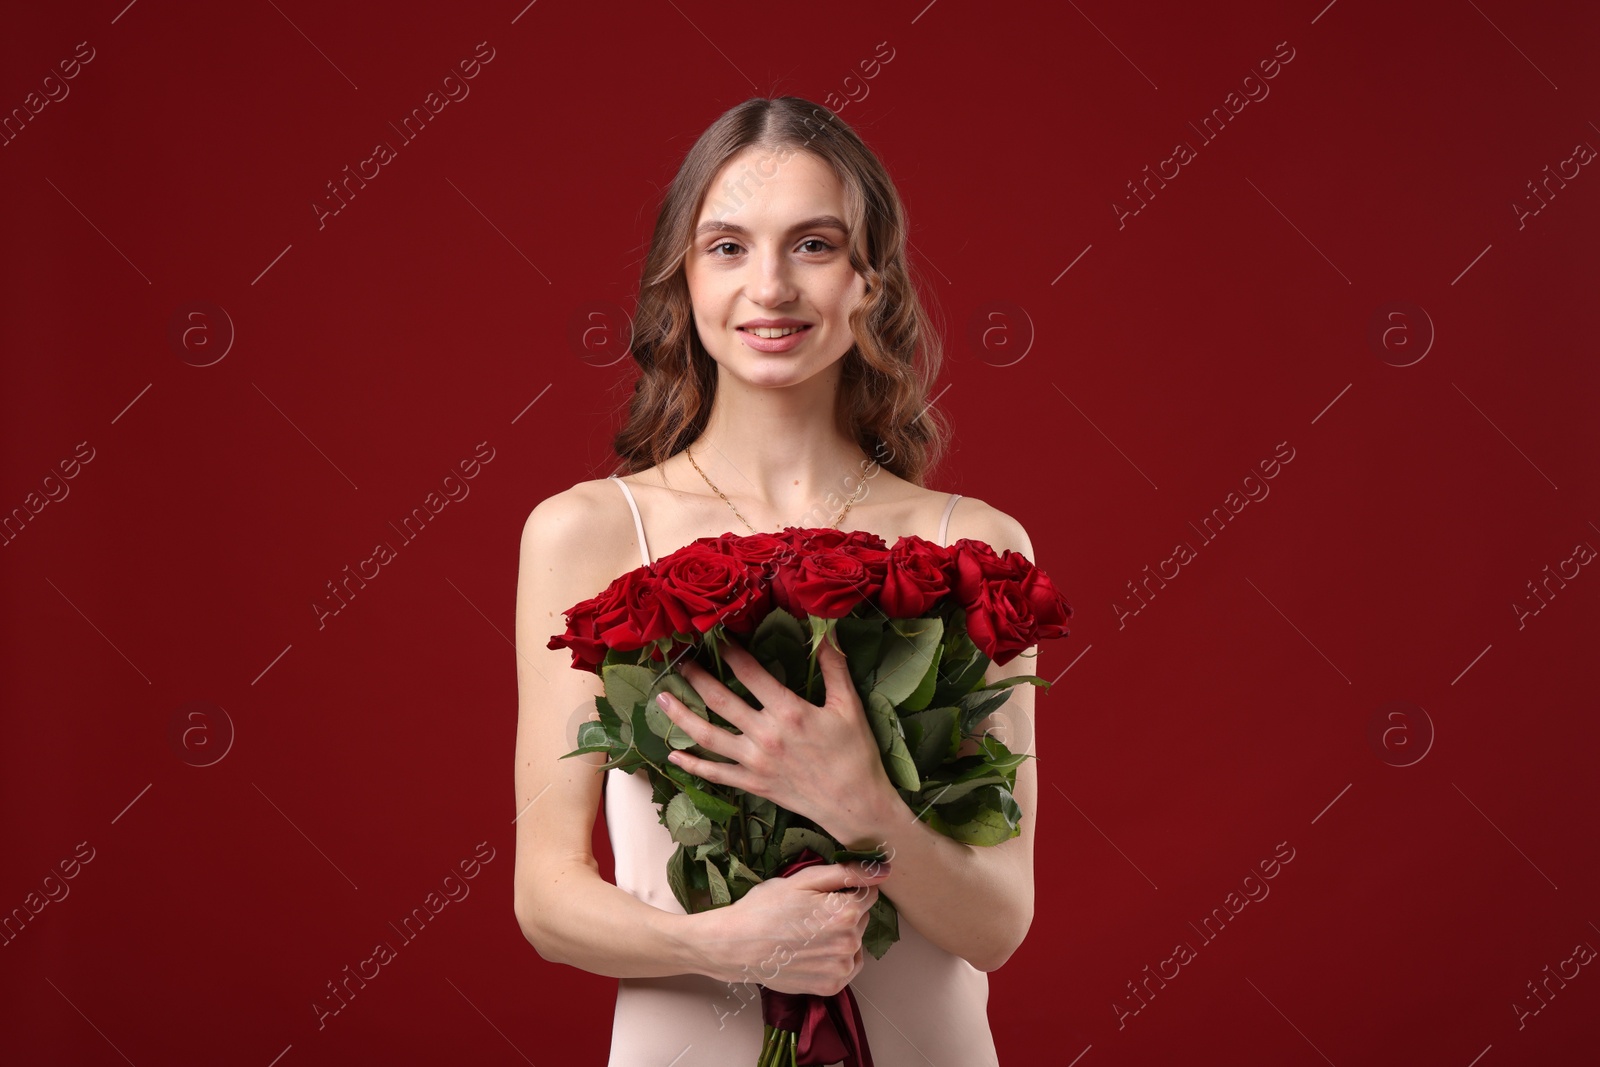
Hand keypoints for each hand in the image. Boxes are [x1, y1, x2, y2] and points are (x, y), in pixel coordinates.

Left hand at [656, 635, 892, 846]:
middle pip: (719, 700)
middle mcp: (765, 735)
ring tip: (661, 698)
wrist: (854, 805)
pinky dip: (691, 764)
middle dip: (695, 677)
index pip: (750, 672)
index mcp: (788, 711)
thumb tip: (829, 630)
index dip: (730, 651)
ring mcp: (754, 762)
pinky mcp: (751, 784)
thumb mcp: (849, 705)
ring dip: (680, 716)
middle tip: (678, 660)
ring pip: (707, 736)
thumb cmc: (855, 753)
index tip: (715, 635)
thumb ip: (834, 667)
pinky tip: (672, 754)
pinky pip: (714, 773)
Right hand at [694, 859, 889, 995]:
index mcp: (846, 911)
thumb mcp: (803, 880)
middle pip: (861, 918)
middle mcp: (850, 942)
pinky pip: (848, 966)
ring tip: (807, 935)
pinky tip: (811, 952)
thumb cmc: (765, 908)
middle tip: (809, 914)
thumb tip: (883, 870)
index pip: (869, 893)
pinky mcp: (832, 986)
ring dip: (840, 936)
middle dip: (843, 913)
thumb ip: (847, 872)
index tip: (823, 895)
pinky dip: (835, 959)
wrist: (735, 947)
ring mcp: (842, 967)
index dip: (846, 890)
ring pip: (855, 942)